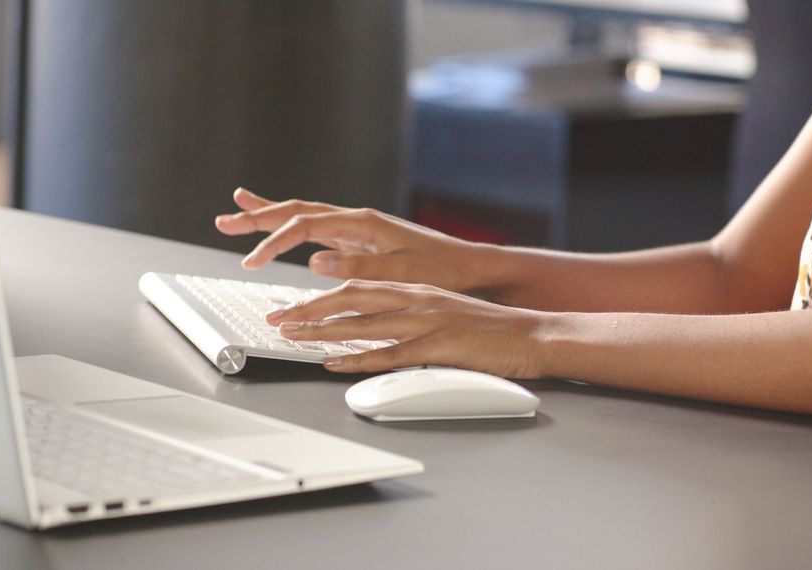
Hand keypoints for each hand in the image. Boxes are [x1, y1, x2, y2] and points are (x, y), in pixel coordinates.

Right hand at [215, 188, 490, 292]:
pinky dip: (294, 225)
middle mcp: (356, 220)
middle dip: (258, 216)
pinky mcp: (360, 239)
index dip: (273, 243)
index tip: (252, 262)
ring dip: (271, 215)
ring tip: (239, 210)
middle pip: (296, 211)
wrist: (468, 266)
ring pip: (304, 215)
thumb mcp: (400, 273)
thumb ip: (357, 268)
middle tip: (223, 220)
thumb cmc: (440, 270)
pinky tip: (283, 227)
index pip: (304, 226)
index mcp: (361, 224)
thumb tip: (314, 260)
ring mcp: (357, 228)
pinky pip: (318, 227)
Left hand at [265, 279, 553, 377]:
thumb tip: (378, 335)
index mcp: (416, 288)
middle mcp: (417, 298)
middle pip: (350, 298)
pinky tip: (335, 363)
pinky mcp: (439, 345)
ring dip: (323, 331)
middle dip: (309, 309)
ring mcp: (427, 321)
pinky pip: (390, 353)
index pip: (358, 287)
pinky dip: (358, 359)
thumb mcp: (445, 314)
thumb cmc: (492, 330)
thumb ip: (410, 319)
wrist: (533, 334)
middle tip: (278, 319)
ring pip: (363, 323)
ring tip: (292, 337)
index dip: (321, 297)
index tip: (294, 307)